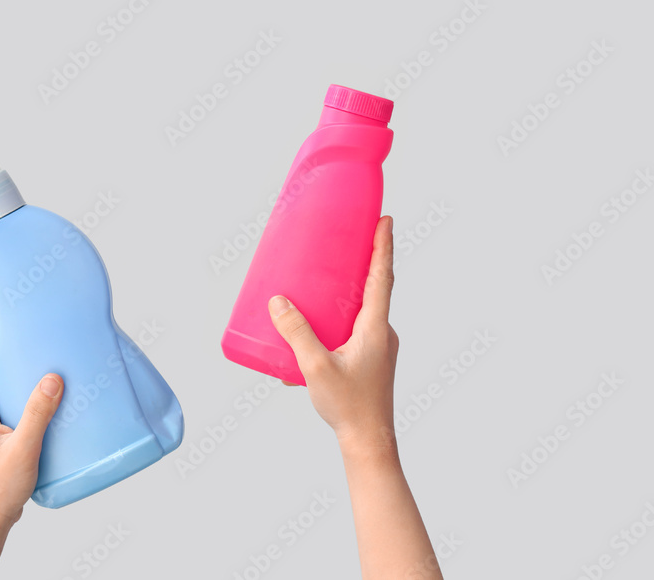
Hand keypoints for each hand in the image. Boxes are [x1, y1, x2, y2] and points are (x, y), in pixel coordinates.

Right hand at [268, 216, 398, 453]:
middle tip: (350, 237)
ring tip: (326, 279)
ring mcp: (379, 348)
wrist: (370, 443)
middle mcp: (383, 334)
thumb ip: (296, 333)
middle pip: (375, 288)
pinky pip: (356, 329)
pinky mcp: (371, 361)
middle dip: (364, 261)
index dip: (383, 246)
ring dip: (349, 291)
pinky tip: (316, 329)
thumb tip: (278, 301)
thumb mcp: (315, 367)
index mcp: (376, 328)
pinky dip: (341, 319)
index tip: (385, 219)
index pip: (381, 277)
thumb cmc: (348, 407)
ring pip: (364, 311)